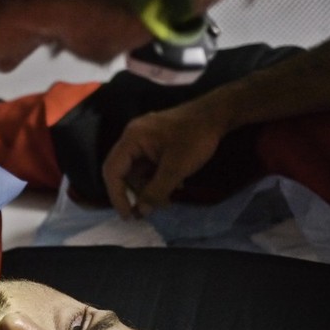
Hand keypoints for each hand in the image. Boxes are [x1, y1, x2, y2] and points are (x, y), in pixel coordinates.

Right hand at [101, 101, 229, 218]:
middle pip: (123, 172)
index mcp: (132, 139)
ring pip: (137, 170)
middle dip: (134, 193)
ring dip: (148, 187)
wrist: (217, 114)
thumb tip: (141, 211)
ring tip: (166, 201)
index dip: (117, 196)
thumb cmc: (196, 138)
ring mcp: (144, 139)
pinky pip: (148, 164)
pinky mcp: (155, 142)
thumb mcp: (176, 169)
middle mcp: (132, 137)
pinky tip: (173, 186)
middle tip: (146, 212)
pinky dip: (156, 178)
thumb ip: (156, 191)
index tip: (127, 216)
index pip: (112, 171)